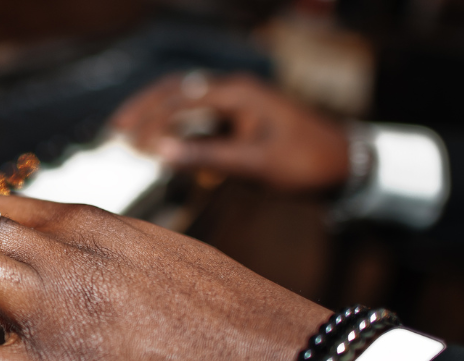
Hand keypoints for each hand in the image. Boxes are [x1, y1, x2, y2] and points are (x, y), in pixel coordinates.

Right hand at [111, 72, 350, 191]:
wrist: (348, 167)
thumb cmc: (307, 162)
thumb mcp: (255, 164)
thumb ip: (206, 157)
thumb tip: (160, 153)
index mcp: (237, 93)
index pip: (179, 98)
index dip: (149, 119)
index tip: (126, 141)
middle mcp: (234, 92)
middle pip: (177, 91)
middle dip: (145, 109)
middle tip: (115, 130)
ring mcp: (238, 106)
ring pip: (187, 104)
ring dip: (159, 118)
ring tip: (131, 137)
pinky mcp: (242, 122)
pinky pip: (202, 120)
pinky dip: (180, 132)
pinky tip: (166, 149)